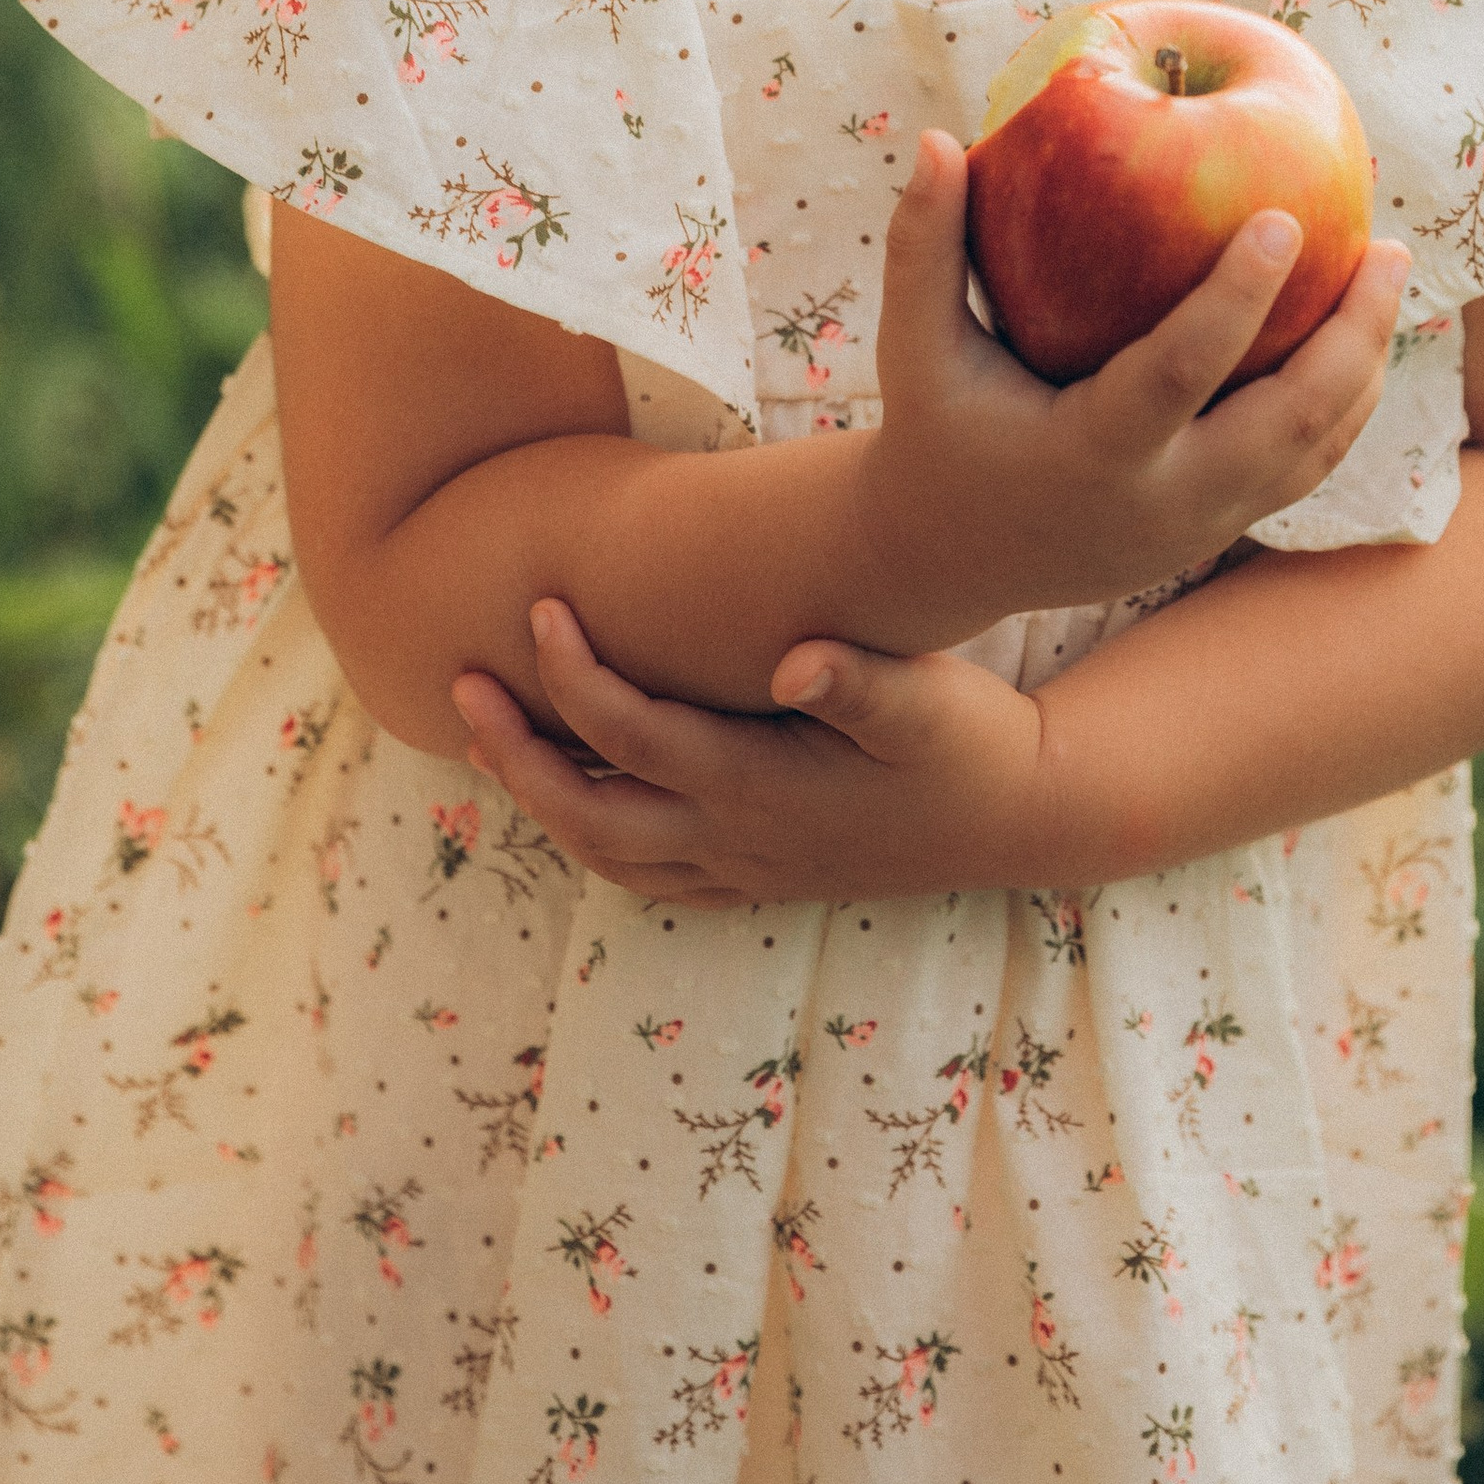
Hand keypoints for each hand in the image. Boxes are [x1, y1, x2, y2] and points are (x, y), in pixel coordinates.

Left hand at [452, 598, 1047, 907]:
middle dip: (516, 754)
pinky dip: (595, 838)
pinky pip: (651, 874)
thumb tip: (793, 658)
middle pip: (590, 814)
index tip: (538, 606)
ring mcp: (748, 868)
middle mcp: (739, 840)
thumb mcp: (927, 699)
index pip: (633, 735)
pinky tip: (577, 795)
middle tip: (462, 685)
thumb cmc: (971, 741)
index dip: (573, 674)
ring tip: (493, 738)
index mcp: (762, 787)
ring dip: (542, 799)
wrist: (1021, 816)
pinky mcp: (764, 877)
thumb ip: (860, 681)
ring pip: (610, 855)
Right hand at [857, 131, 1409, 635]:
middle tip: (1386, 246)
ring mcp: (1201, 527)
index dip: (1236, 301)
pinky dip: (1343, 398)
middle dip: (1352, 336)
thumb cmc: (936, 428)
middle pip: (1290, 424)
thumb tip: (937, 137)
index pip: (1178, 376)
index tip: (1285, 219)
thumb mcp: (914, 347)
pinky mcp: (1221, 532)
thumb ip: (923, 246)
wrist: (954, 558)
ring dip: (1365, 363)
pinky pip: (1307, 465)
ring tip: (1387, 270)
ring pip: (1317, 450)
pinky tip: (1357, 328)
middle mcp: (1160, 503)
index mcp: (1087, 456)